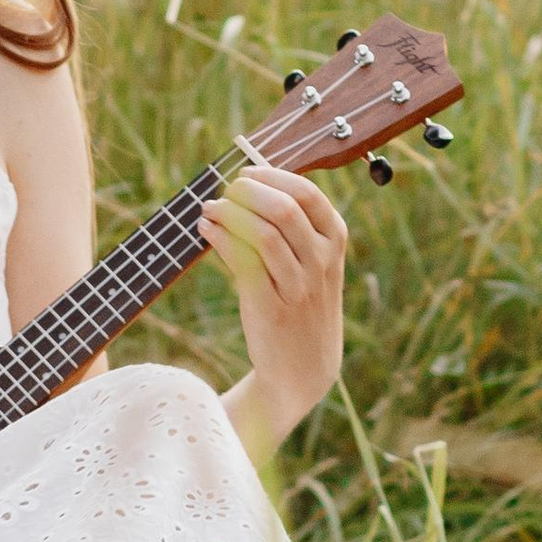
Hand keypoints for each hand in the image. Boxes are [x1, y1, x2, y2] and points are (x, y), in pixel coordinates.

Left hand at [200, 159, 345, 451]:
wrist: (304, 368)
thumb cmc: (302, 304)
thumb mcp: (314, 264)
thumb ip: (294, 227)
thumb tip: (248, 184)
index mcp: (335, 242)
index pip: (308, 194)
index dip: (272, 177)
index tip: (246, 173)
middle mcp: (321, 262)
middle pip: (284, 209)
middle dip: (248, 191)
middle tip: (225, 190)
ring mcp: (298, 287)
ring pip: (263, 234)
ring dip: (228, 213)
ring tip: (208, 208)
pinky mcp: (270, 307)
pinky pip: (244, 263)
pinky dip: (221, 238)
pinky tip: (207, 230)